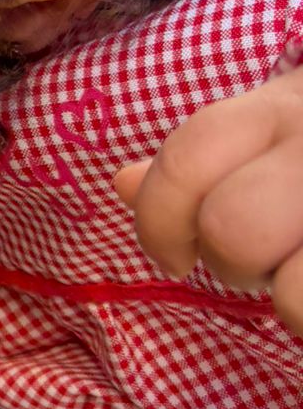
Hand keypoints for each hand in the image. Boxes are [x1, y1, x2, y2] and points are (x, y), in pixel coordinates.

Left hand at [116, 69, 302, 336]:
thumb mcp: (280, 131)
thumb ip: (207, 158)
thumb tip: (122, 183)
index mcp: (283, 108)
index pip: (188, 157)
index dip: (160, 220)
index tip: (172, 258)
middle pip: (231, 229)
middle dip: (234, 262)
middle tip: (269, 261)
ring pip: (291, 290)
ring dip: (295, 299)